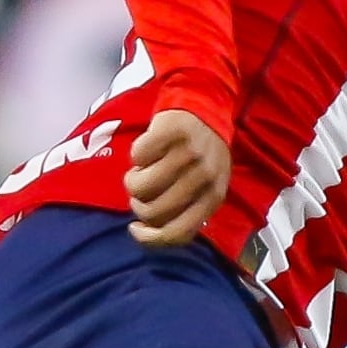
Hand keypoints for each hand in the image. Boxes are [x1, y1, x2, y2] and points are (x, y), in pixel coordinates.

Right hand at [124, 109, 233, 246]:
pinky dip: (137, 155)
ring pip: (140, 187)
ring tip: (142, 170)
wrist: (206, 109)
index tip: (135, 228)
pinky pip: (137, 157)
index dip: (149, 238)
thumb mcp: (204, 187)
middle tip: (140, 191)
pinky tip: (148, 150)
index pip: (178, 233)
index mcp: (213, 196)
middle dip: (138, 204)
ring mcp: (187, 153)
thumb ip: (185, 210)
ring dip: (134, 180)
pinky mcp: (170, 132)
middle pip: (153, 211)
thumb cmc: (200, 154)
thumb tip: (150, 231)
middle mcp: (204, 177)